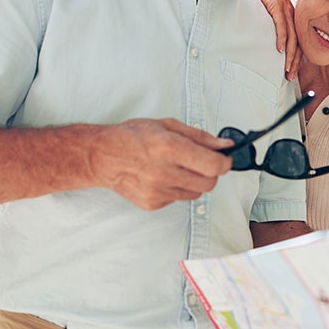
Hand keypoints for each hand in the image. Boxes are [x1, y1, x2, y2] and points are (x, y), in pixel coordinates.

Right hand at [91, 118, 232, 209]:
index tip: (224, 159)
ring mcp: (158, 191)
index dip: (224, 162)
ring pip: (196, 193)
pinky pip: (178, 199)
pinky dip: (176, 189)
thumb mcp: (167, 125)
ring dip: (193, 181)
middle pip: (209, 183)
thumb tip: (224, 145)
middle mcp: (164, 172)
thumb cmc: (132, 137)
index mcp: (169, 148)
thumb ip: (200, 137)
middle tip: (200, 162)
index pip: (214, 165)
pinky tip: (162, 177)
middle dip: (210, 172)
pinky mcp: (152, 203)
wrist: (103, 156)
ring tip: (176, 167)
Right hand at [244, 0, 300, 79]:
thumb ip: (271, 22)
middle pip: (297, 41)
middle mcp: (291, 13)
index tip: (292, 71)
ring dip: (289, 54)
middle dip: (294, 61)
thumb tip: (268, 40)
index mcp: (290, 16)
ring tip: (286, 68)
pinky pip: (280, 23)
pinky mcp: (275, 3)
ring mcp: (284, 8)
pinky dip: (281, 37)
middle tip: (290, 77)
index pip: (297, 40)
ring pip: (291, 35)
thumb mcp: (268, 9)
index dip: (296, 57)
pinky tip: (279, 49)